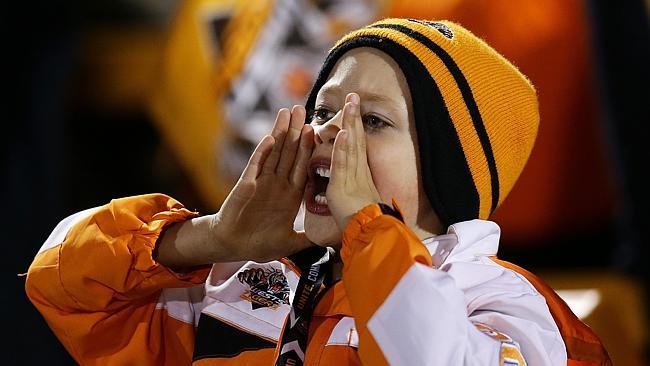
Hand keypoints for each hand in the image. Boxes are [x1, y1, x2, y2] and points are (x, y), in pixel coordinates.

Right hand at [211, 106, 314, 261]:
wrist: (232, 246)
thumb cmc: (259, 243)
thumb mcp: (290, 242)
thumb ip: (309, 238)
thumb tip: (330, 240)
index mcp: (289, 195)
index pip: (302, 167)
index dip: (309, 148)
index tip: (318, 130)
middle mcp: (276, 184)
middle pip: (289, 153)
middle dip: (296, 131)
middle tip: (302, 109)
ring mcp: (261, 183)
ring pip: (274, 153)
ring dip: (280, 133)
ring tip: (286, 113)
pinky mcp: (246, 187)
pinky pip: (255, 167)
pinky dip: (262, 153)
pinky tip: (269, 139)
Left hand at [326, 93, 381, 230]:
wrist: (369, 235)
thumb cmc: (362, 224)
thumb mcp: (355, 204)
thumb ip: (350, 194)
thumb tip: (350, 193)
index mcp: (359, 176)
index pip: (356, 146)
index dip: (355, 127)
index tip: (353, 111)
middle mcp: (358, 172)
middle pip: (357, 139)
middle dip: (355, 117)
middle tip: (354, 96)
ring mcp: (351, 177)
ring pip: (351, 145)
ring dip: (350, 123)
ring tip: (350, 103)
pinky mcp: (342, 186)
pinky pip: (342, 163)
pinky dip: (343, 147)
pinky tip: (344, 132)